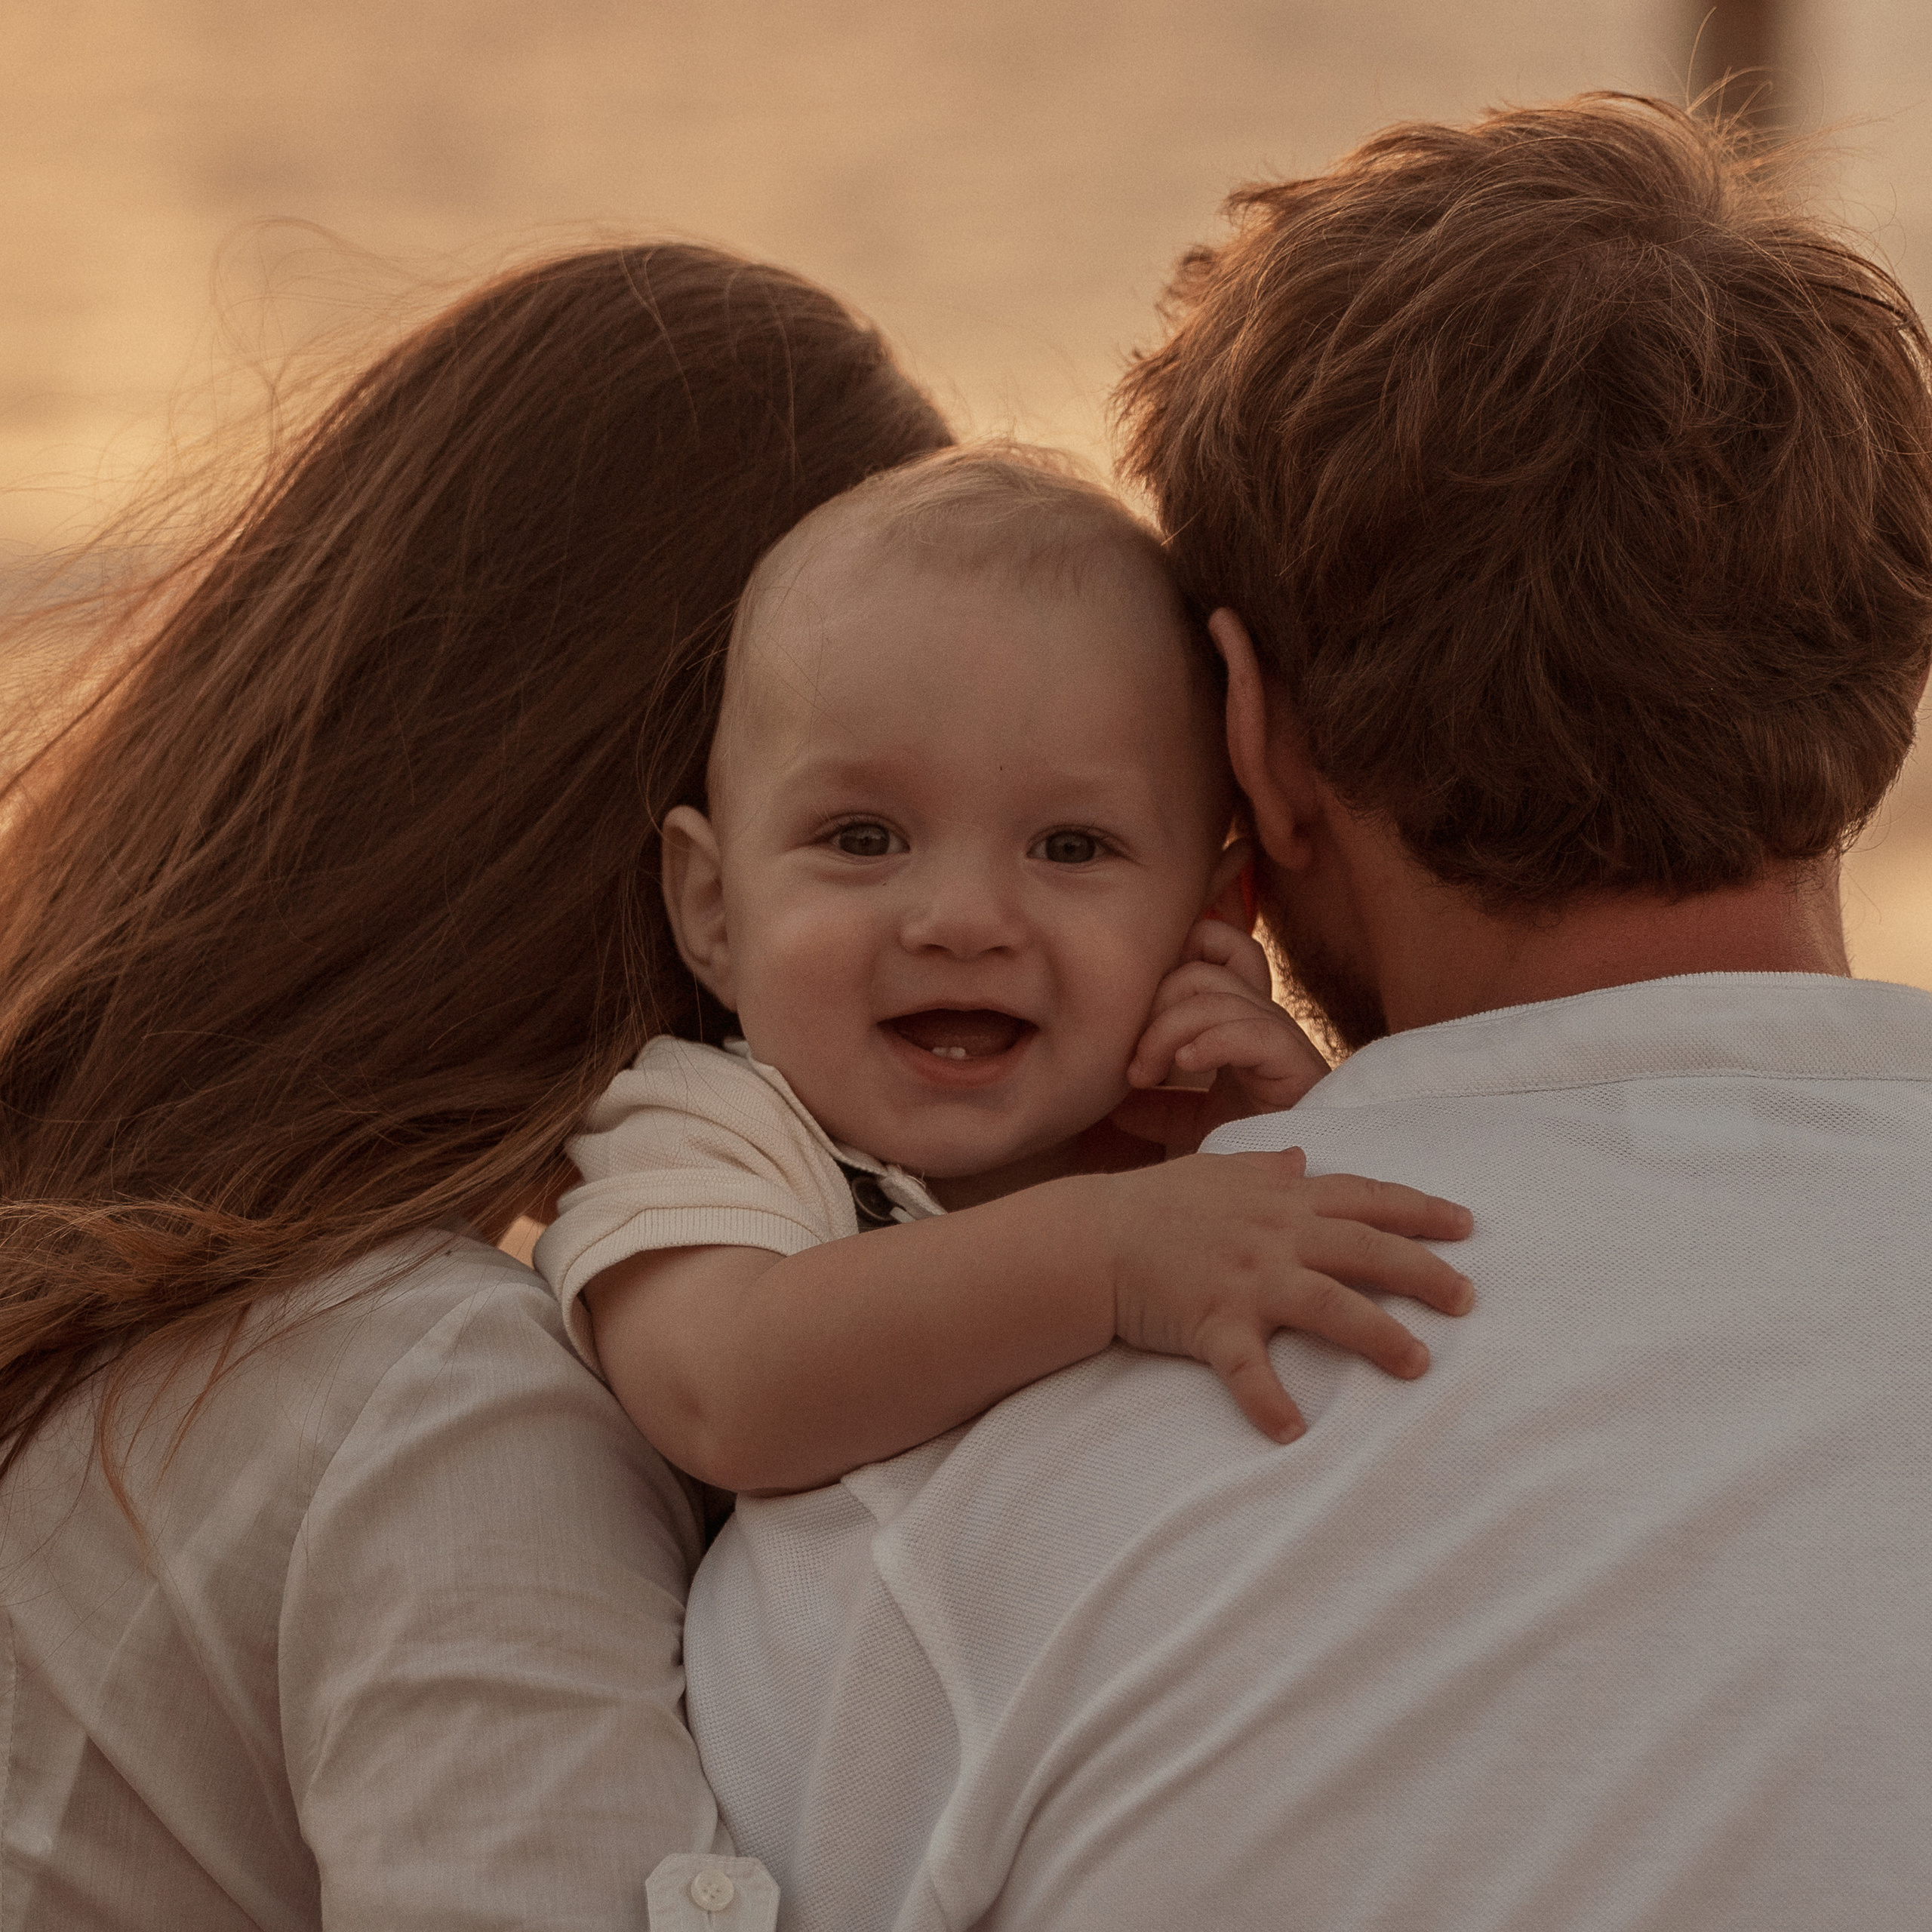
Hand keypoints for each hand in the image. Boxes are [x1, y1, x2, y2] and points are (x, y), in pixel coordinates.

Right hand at [1092, 1148, 1474, 1442]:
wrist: (1092, 1236)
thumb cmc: (1154, 1203)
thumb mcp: (1215, 1171)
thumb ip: (1264, 1168)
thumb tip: (1303, 1160)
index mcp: (1281, 1199)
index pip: (1364, 1197)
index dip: (1419, 1209)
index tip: (1466, 1225)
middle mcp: (1275, 1235)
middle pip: (1365, 1249)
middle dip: (1424, 1272)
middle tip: (1468, 1299)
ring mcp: (1246, 1279)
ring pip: (1328, 1304)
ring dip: (1377, 1335)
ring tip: (1418, 1364)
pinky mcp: (1212, 1322)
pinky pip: (1245, 1367)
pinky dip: (1267, 1401)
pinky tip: (1291, 1432)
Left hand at [1115, 919, 1328, 1152]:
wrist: (1284, 1192)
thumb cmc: (1245, 1154)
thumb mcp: (1191, 1125)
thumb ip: (1158, 1106)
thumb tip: (1113, 1100)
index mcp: (1237, 1022)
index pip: (1213, 948)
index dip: (1169, 961)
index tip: (1125, 1011)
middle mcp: (1262, 1021)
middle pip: (1202, 971)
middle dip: (1154, 1008)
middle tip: (1131, 1066)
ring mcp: (1282, 1039)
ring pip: (1221, 997)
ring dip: (1168, 1032)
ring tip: (1144, 1076)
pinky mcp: (1297, 1064)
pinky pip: (1255, 1031)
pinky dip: (1211, 1041)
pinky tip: (1185, 1065)